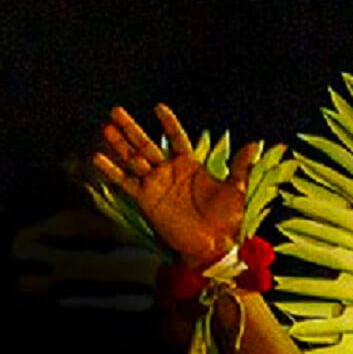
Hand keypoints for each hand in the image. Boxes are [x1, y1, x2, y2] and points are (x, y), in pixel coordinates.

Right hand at [93, 104, 259, 267]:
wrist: (215, 246)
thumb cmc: (228, 220)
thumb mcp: (236, 190)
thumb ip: (240, 166)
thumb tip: (254, 143)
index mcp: (190, 166)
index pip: (176, 138)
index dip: (168, 123)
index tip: (158, 107)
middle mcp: (169, 172)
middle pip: (147, 144)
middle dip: (132, 128)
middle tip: (116, 111)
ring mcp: (155, 185)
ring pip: (133, 159)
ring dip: (119, 144)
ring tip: (106, 127)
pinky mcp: (146, 200)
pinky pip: (125, 182)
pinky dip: (111, 171)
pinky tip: (98, 157)